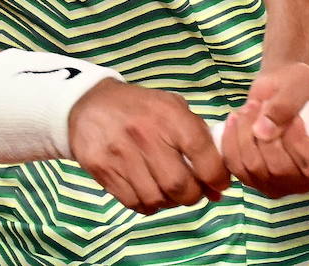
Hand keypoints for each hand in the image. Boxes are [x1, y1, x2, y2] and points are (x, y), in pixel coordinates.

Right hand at [69, 79, 230, 214]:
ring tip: (170, 191)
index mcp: (169, 115)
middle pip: (179, 185)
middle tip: (193, 191)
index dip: (216, 175)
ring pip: (156, 198)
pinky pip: (133, 202)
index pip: (202, 152)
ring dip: (170, 202)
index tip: (219, 183)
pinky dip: (148, 205)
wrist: (90, 104)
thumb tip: (219, 183)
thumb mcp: (172, 108)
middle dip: (193, 195)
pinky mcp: (103, 170)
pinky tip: (149, 192)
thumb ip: (198, 139)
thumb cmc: (140, 108)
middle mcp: (146, 135)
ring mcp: (122, 154)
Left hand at [221, 63, 308, 198]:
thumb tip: (262, 131)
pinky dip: (231, 142)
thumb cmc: (298, 84)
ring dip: (244, 135)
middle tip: (258, 105)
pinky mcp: (262, 183)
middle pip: (281, 169)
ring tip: (248, 109)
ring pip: (256, 169)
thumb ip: (287, 103)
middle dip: (263, 133)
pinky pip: (238, 169)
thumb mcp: (300, 80)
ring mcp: (288, 184)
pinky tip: (236, 121)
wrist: (281, 90)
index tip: (292, 117)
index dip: (296, 142)